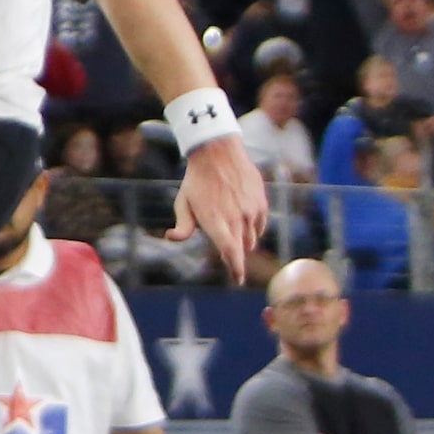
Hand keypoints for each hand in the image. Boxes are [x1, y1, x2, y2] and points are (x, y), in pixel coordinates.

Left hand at [170, 135, 266, 282]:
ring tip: (232, 228)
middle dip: (235, 254)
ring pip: (252, 238)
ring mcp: (251, 210)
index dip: (235, 269)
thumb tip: (172, 238)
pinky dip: (253, 229)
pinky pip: (261, 225)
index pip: (230, 252)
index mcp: (216, 221)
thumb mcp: (183, 203)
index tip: (238, 280)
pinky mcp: (261, 202)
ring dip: (243, 241)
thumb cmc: (196, 181)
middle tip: (227, 250)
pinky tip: (243, 220)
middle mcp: (236, 217)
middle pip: (241, 248)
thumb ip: (182, 226)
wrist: (218, 153)